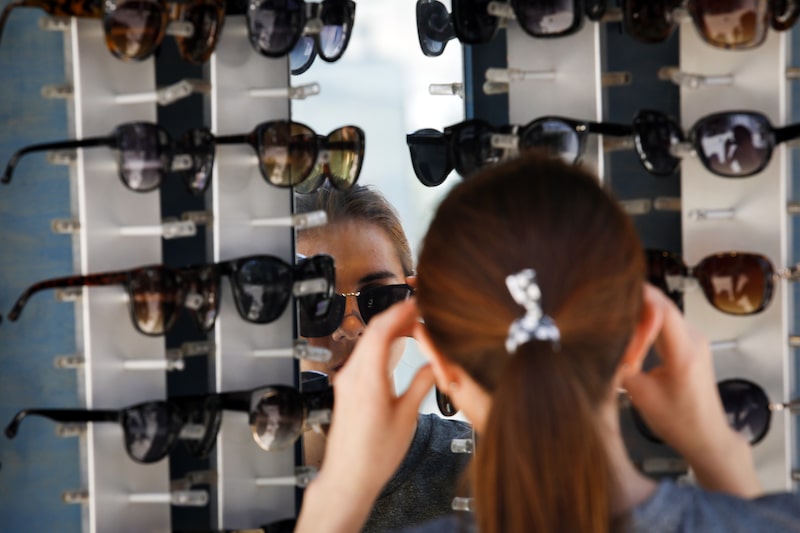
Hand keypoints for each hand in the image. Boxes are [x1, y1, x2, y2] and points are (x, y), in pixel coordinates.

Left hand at [296, 299, 434, 532]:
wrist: (348, 477)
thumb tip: (437, 364)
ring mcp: (346, 381)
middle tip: (420, 311)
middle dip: (397, 316)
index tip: (417, 303)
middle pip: (373, 331)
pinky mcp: (346, 388)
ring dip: (389, 330)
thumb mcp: (407, 417)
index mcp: (368, 379)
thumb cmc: (374, 455)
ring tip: (412, 326)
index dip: (400, 312)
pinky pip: (363, 356)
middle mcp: (352, 375)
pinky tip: (396, 348)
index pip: (382, 330)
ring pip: (368, 342)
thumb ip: (422, 384)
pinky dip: (381, 345)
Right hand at [622, 284, 760, 496]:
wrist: (706, 436)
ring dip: (641, 312)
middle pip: (662, 304)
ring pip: (664, 311)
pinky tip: (632, 331)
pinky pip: (667, 322)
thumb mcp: (640, 394)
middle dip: (634, 302)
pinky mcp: (691, 343)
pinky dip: (648, 321)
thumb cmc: (679, 421)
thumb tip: (603, 343)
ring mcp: (695, 340)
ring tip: (618, 322)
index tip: (614, 296)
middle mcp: (694, 340)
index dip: (637, 297)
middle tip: (608, 308)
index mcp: (684, 353)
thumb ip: (621, 363)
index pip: (662, 309)